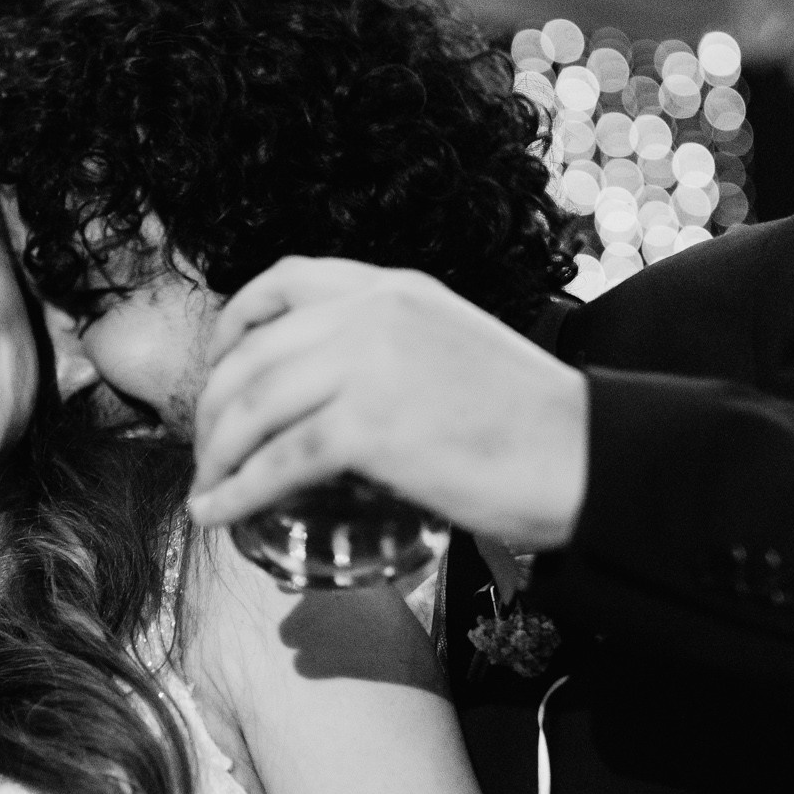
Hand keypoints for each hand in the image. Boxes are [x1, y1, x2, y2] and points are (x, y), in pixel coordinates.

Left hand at [189, 257, 590, 551]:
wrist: (587, 457)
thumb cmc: (530, 423)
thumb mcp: (451, 348)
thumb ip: (390, 352)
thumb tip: (328, 401)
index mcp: (395, 290)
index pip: (286, 281)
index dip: (234, 323)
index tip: (218, 366)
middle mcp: (374, 315)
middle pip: (254, 353)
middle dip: (213, 407)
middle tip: (206, 451)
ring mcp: (370, 367)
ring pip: (254, 407)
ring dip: (217, 454)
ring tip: (206, 488)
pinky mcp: (371, 429)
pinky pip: (278, 462)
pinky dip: (237, 491)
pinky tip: (217, 513)